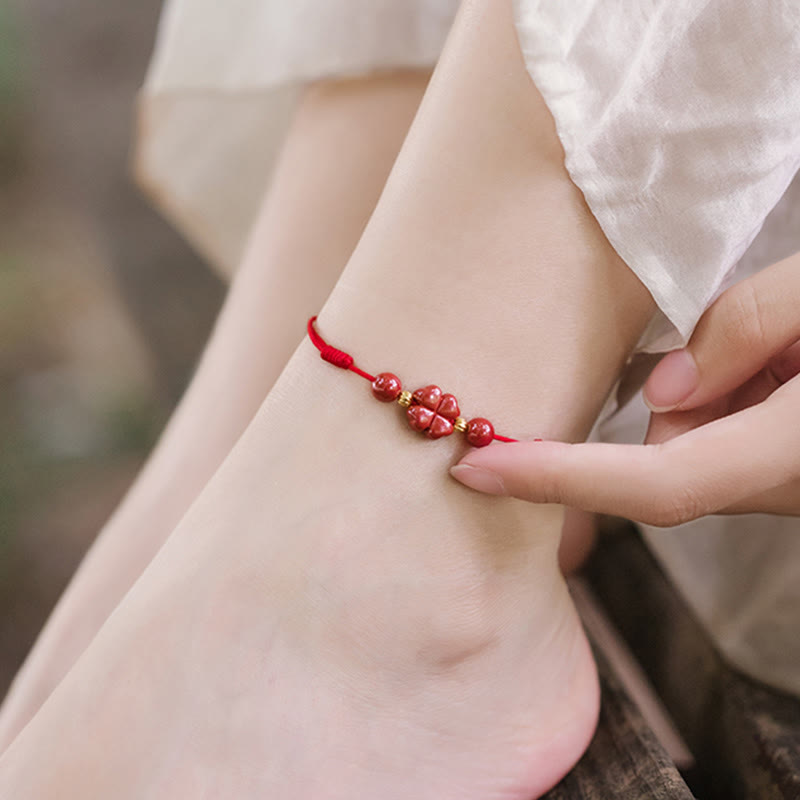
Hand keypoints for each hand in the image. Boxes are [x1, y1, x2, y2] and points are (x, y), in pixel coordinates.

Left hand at [450, 251, 799, 524]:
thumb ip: (746, 329)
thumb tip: (662, 394)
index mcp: (790, 454)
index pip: (645, 484)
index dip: (553, 480)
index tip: (473, 468)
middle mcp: (779, 484)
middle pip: (666, 443)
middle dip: (670, 385)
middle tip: (761, 327)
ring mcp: (781, 481)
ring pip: (690, 429)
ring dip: (714, 376)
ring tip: (798, 335)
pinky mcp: (780, 465)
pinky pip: (719, 422)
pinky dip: (729, 384)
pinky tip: (791, 356)